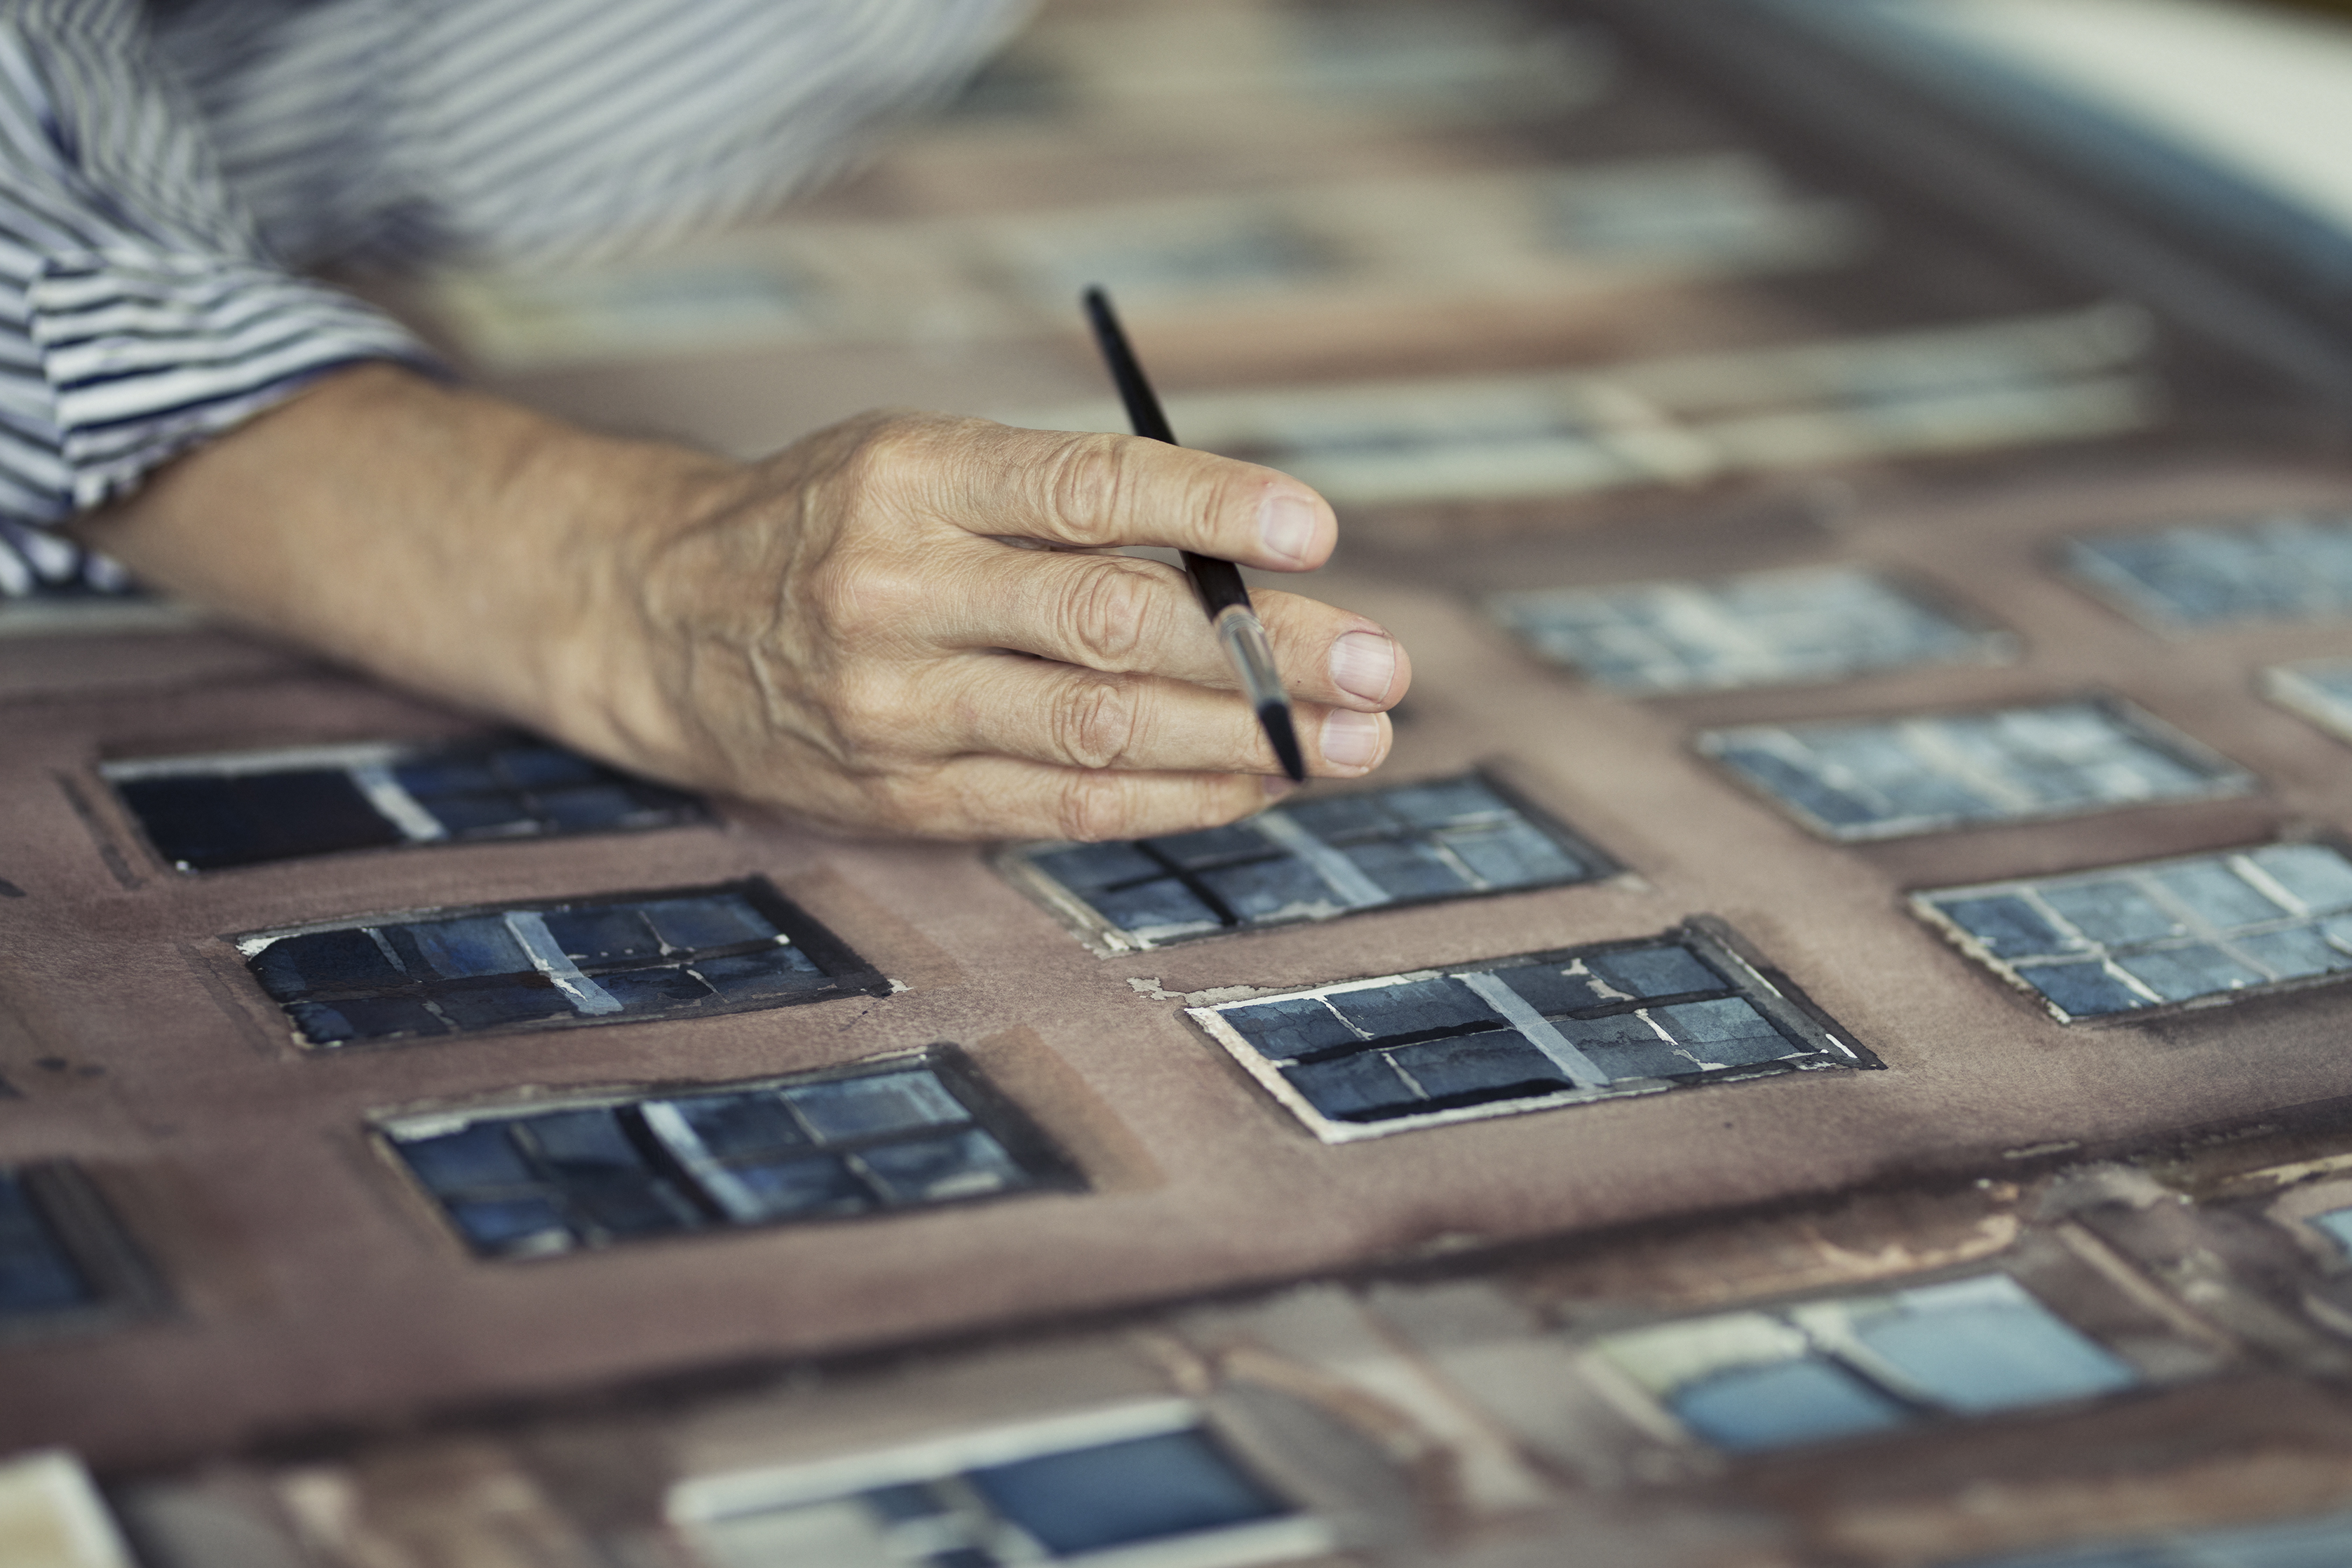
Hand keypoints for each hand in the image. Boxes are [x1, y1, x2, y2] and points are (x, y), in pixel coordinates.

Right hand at [592, 409, 1410, 838]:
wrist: (657, 619)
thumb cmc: (830, 521)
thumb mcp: (920, 461)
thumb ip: (1060, 504)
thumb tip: (1247, 568)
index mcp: (910, 474)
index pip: (1083, 486)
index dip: (1211, 506)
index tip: (1317, 532)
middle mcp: (895, 589)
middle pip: (1113, 623)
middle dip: (1264, 651)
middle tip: (1380, 664)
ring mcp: (892, 704)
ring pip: (1099, 731)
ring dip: (1244, 741)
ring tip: (1350, 739)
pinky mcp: (896, 795)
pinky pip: (1060, 807)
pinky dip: (1173, 801)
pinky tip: (1255, 783)